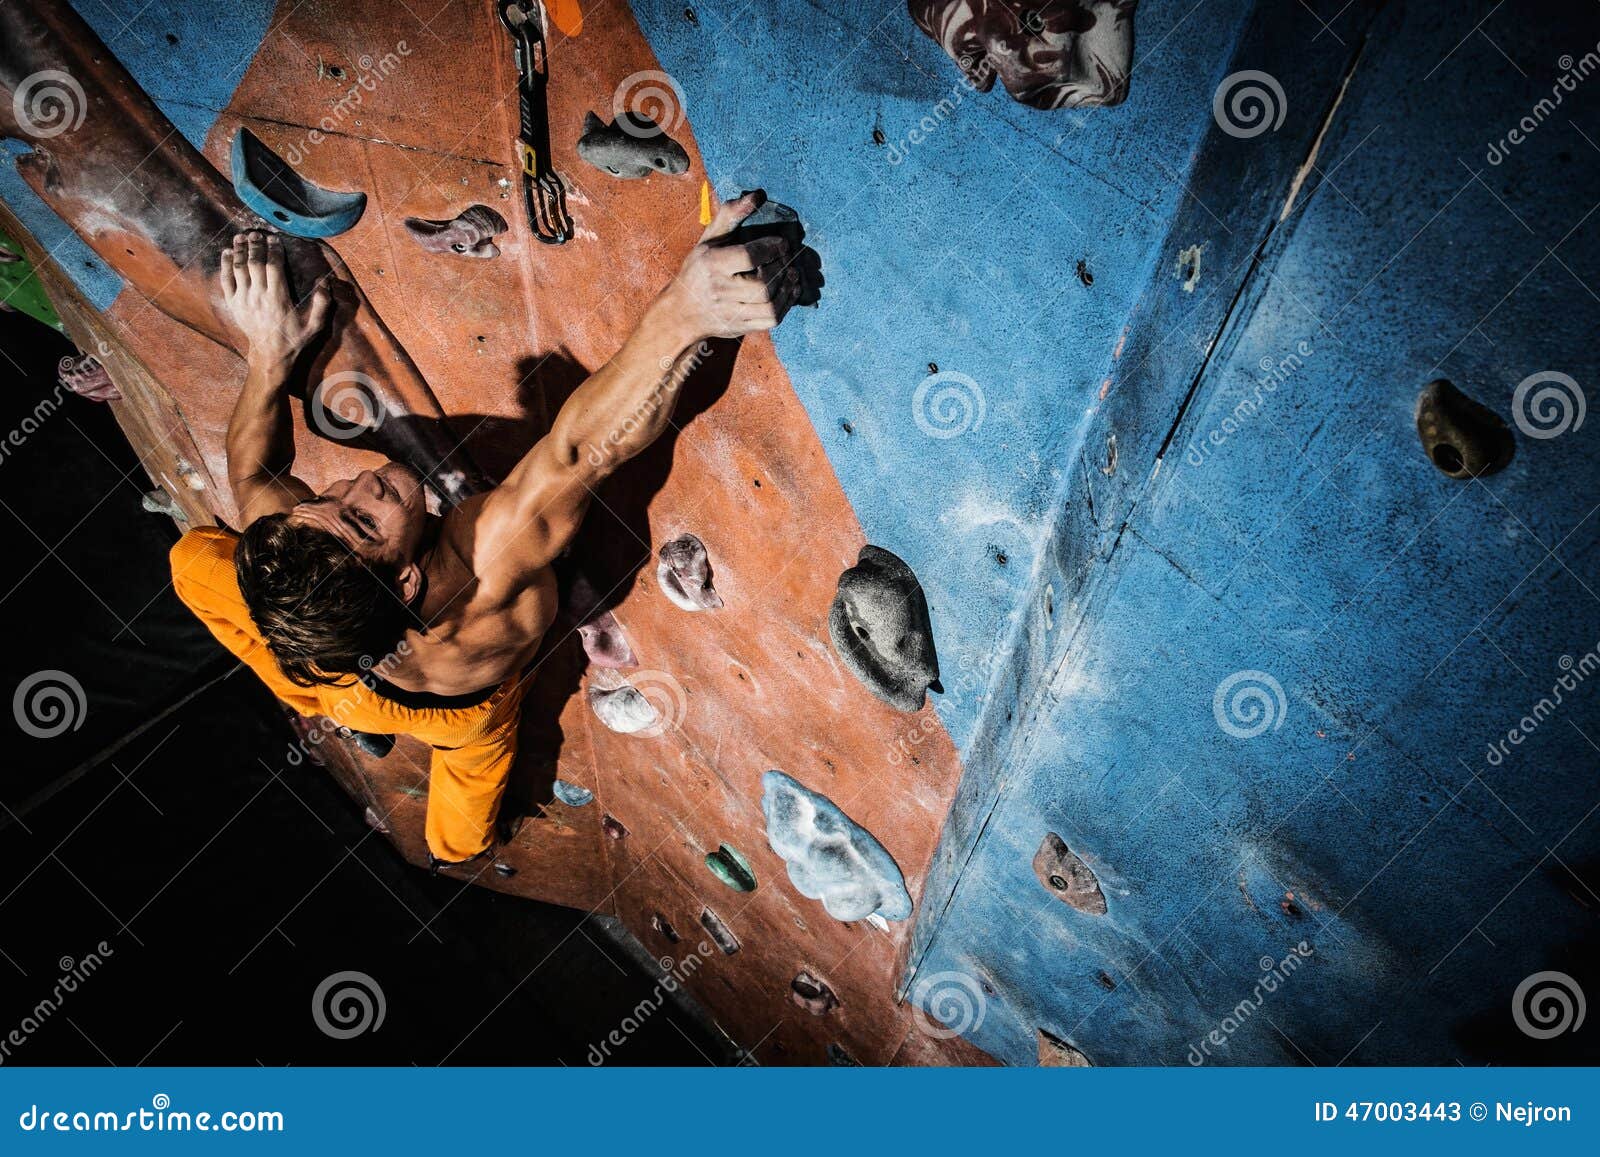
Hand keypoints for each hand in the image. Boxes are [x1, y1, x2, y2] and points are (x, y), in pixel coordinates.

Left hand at [219, 231, 332, 368]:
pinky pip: (226, 280)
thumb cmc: (294, 340)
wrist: (270, 356)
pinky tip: (227, 252)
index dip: (273, 249)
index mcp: (278, 298)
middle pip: (254, 263)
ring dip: (239, 250)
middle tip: (256, 232)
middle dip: (255, 245)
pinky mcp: (233, 304)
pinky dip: (225, 264)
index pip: (273, 266)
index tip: (274, 238)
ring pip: (238, 268)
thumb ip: (321, 303)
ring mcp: (243, 300)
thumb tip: (325, 281)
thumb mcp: (314, 326)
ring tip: (241, 236)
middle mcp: (258, 296)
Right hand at [663, 191, 803, 340]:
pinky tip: (789, 291)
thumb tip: (757, 195)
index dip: (771, 248)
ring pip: (769, 305)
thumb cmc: (698, 271)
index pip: (749, 257)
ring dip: (788, 288)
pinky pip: (771, 320)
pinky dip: (786, 305)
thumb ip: (730, 215)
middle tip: (788, 259)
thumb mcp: (708, 240)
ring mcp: (731, 313)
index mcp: (712, 265)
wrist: (681, 313)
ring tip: (793, 274)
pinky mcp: (740, 328)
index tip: (782, 243)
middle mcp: (721, 291)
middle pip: (763, 285)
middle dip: (781, 270)